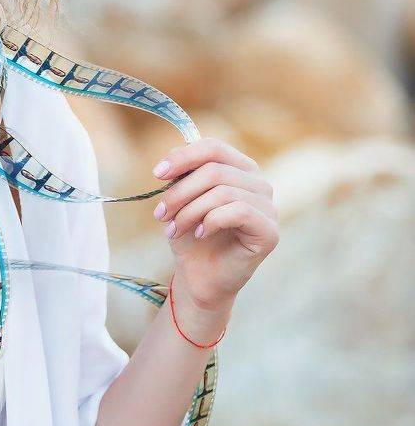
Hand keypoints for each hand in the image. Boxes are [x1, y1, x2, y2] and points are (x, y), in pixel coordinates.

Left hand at [151, 139, 278, 310]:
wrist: (200, 277)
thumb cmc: (192, 236)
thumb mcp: (182, 200)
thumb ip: (183, 175)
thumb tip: (174, 156)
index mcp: (240, 169)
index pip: (214, 148)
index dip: (184, 157)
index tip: (157, 174)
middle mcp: (259, 184)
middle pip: (214, 171)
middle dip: (180, 193)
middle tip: (160, 214)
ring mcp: (268, 207)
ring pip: (223, 192)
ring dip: (189, 211)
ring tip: (173, 229)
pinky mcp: (270, 231)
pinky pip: (239, 211)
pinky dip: (211, 221)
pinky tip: (199, 233)